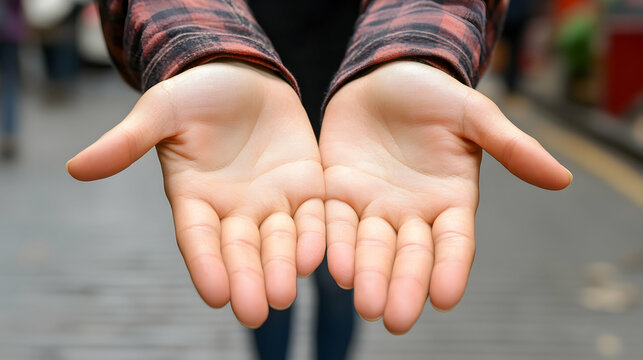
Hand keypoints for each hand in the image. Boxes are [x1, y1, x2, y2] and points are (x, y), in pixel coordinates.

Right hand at [67, 61, 324, 327]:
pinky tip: (318, 257)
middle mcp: (234, 208)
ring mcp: (272, 200)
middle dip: (247, 279)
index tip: (215, 295)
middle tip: (256, 312)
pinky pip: (312, 216)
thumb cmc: (196, 92)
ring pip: (279, 240)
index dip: (206, 264)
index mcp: (195, 197)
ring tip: (287, 293)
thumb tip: (75, 169)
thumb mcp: (161, 111)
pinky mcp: (305, 186)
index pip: (198, 238)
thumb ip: (127, 142)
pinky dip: (314, 236)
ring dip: (283, 267)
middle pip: (241, 249)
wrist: (244, 72)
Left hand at [320, 61, 571, 333]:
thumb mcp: (473, 114)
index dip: (451, 268)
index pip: (453, 242)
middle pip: (408, 255)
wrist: (381, 75)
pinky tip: (330, 266)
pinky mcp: (337, 193)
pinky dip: (332, 244)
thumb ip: (510, 146)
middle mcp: (410, 212)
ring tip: (362, 302)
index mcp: (449, 200)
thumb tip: (564, 178)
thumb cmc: (433, 93)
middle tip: (395, 319)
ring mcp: (372, 205)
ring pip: (369, 246)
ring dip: (366, 274)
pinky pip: (334, 221)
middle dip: (403, 286)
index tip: (446, 297)